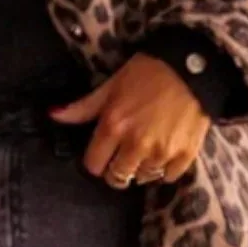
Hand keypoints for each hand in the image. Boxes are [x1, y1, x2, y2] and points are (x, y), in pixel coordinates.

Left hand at [48, 52, 209, 188]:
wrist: (194, 67)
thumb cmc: (149, 72)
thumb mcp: (112, 85)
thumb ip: (83, 107)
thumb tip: (53, 115)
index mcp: (113, 126)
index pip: (93, 164)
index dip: (96, 160)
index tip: (103, 153)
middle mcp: (135, 145)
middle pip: (117, 177)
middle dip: (116, 169)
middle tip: (123, 156)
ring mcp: (161, 153)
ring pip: (142, 178)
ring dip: (141, 168)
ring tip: (146, 151)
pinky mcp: (185, 156)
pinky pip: (168, 177)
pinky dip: (164, 169)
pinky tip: (165, 152)